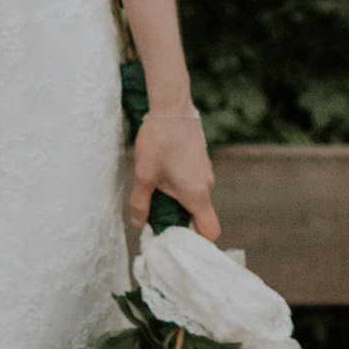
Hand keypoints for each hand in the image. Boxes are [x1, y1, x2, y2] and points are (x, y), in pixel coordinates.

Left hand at [129, 100, 218, 244]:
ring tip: (155, 192)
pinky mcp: (200, 160)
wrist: (172, 106)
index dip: (197, 242)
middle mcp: (206, 185)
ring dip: (179, 200)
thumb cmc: (159, 141)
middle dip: (180, 220)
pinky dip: (181, 185)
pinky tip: (162, 174)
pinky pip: (193, 182)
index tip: (177, 241)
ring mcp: (205, 171)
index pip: (209, 231)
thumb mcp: (144, 175)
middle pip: (199, 215)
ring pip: (195, 197)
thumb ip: (140, 203)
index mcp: (197, 195)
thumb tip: (138, 224)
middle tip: (157, 218)